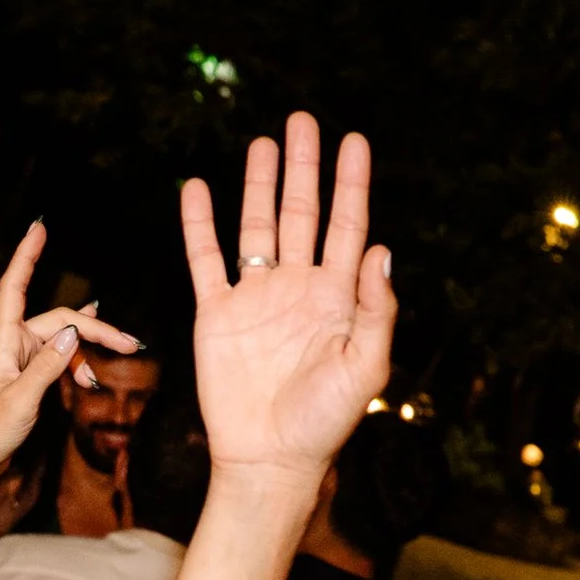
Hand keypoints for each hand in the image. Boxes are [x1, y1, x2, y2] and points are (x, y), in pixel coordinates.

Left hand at [0, 224, 139, 493]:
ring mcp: (20, 359)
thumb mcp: (20, 400)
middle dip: (95, 330)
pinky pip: (58, 361)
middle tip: (131, 345)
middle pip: (59, 320)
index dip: (27, 256)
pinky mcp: (26, 376)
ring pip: (63, 342)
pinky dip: (76, 367)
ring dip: (88, 352)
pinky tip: (88, 380)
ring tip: (117, 363)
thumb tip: (73, 333)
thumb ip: (47, 365)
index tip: (39, 227)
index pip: (14, 286)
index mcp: (3, 341)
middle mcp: (11, 343)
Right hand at [182, 116, 397, 483]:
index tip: (355, 142)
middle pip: (302, 214)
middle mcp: (298, 289)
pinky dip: (199, 223)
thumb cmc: (325, 422)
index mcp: (338, 299)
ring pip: (257, 226)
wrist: (270, 459)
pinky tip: (198, 187)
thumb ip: (377, 310)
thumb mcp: (366, 369)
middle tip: (303, 120)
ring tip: (263, 141)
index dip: (351, 185)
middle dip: (304, 168)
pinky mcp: (217, 313)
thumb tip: (381, 250)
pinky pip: (205, 258)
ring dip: (259, 184)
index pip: (348, 228)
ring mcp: (256, 298)